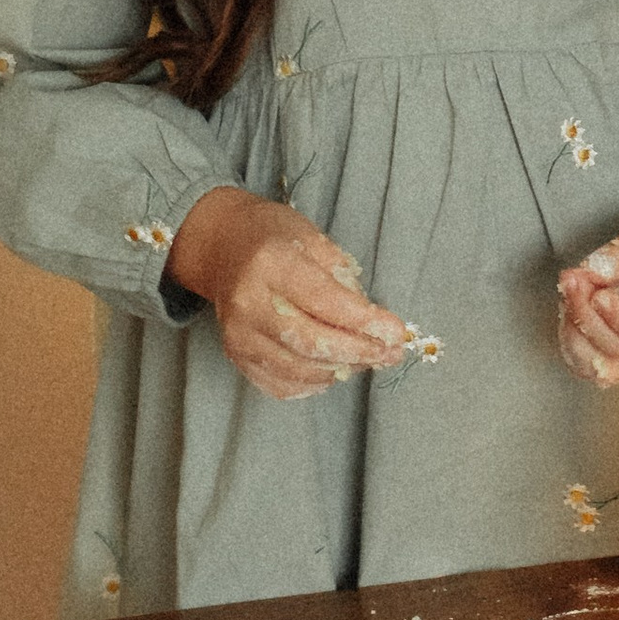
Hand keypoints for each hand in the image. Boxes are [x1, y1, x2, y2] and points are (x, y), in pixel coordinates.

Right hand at [167, 187, 411, 403]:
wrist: (221, 248)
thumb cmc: (273, 237)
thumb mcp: (311, 236)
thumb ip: (341, 274)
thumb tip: (370, 320)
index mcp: (271, 264)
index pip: (325, 301)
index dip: (365, 322)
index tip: (397, 331)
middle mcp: (249, 303)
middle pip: (312, 342)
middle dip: (360, 352)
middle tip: (392, 353)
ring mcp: (238, 334)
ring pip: (298, 369)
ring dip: (341, 370)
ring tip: (369, 360)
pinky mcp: (235, 355)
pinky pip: (280, 384)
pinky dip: (313, 383)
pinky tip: (334, 370)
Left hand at [556, 191, 618, 384]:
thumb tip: (595, 270)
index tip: (600, 293)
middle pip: (618, 350)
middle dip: (587, 314)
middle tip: (573, 277)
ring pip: (594, 364)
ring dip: (572, 329)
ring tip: (570, 287)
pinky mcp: (612, 341)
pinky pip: (584, 359)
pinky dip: (568, 336)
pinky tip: (570, 302)